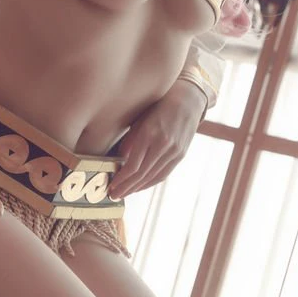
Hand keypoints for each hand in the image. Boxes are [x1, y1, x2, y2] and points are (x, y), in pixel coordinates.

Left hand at [108, 82, 206, 198]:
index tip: (110, 186)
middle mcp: (162, 144)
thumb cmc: (157, 106)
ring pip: (153, 176)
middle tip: (114, 195)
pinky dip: (150, 182)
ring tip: (124, 193)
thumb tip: (118, 161)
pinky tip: (140, 186)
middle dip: (126, 187)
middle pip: (141, 174)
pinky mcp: (180, 154)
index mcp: (149, 133)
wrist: (187, 101)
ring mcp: (173, 151)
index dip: (121, 179)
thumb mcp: (139, 119)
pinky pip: (163, 174)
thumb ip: (129, 141)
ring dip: (137, 188)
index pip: (133, 165)